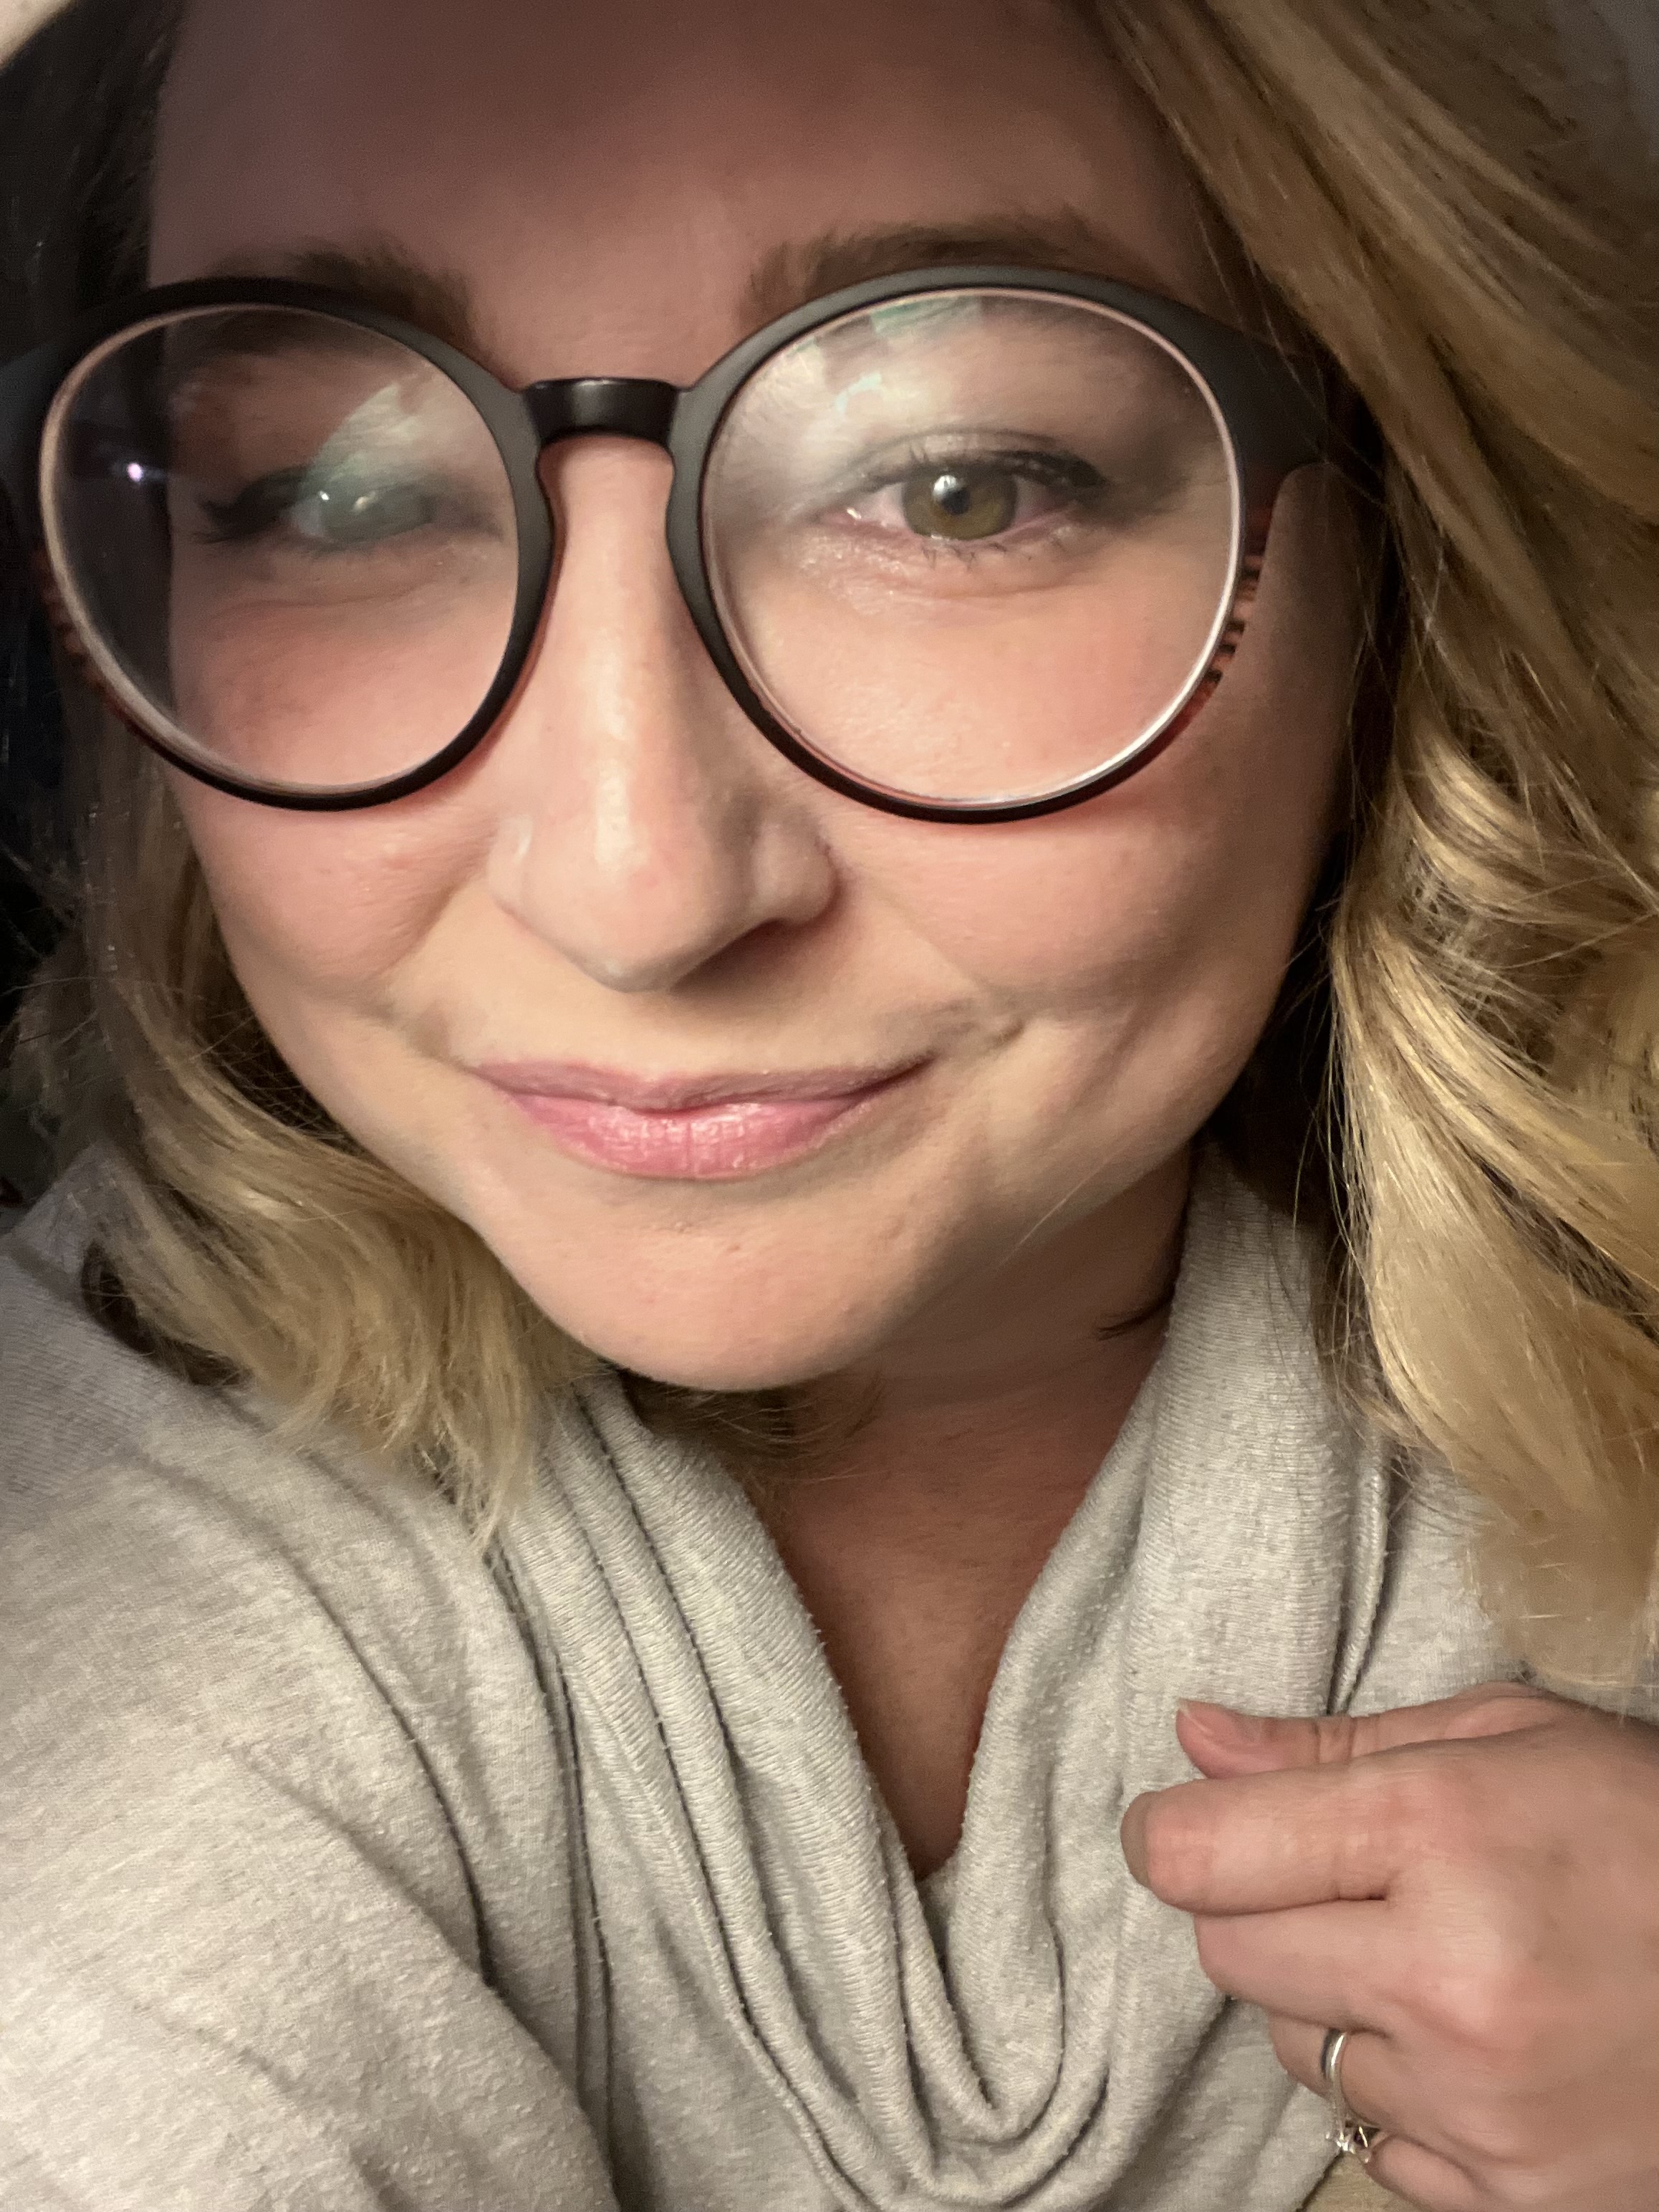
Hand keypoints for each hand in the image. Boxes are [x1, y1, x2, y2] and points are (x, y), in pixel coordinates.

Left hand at [1118, 1682, 1658, 2210]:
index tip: (1189, 1824)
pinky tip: (1470, 2041)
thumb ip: (1331, 1748)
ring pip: (1295, 2050)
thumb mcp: (1507, 1740)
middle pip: (1230, 1956)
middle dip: (1254, 1913)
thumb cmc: (1652, 1828)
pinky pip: (1374, 2145)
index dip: (1173, 1833)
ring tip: (1432, 1957)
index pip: (1205, 1854)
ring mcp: (1482, 2105)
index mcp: (1442, 1834)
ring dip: (1328, 2004)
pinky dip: (1397, 2095)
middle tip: (1340, 1882)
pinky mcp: (1515, 2196)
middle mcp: (1449, 1979)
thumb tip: (1190, 1740)